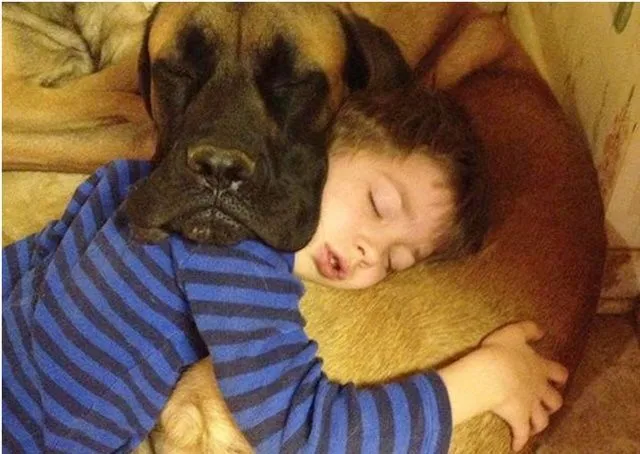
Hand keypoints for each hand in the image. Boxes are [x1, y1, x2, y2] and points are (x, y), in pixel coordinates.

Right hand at [480, 321, 567, 450]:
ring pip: (543, 419)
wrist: (491, 374)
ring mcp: (530, 405)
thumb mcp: (513, 332)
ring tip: (535, 426)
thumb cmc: (500, 351)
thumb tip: (541, 330)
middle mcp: (538, 388)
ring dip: (540, 423)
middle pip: (555, 399)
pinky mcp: (518, 419)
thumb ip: (528, 329)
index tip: (558, 378)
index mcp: (539, 367)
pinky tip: (516, 446)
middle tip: (548, 403)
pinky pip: (521, 433)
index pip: (558, 372)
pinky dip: (520, 440)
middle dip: (553, 402)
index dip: (559, 375)